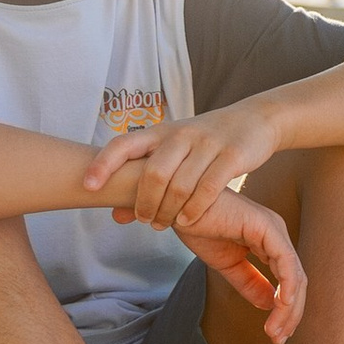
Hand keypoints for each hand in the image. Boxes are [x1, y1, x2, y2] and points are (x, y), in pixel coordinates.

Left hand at [82, 96, 278, 232]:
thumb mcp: (174, 153)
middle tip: (145, 221)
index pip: (123, 143)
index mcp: (161, 131)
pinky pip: (208, 188)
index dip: (103, 164)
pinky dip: (195, 210)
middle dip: (144, 203)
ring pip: (180, 185)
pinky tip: (189, 221)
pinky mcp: (231, 155)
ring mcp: (207, 144)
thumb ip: (145, 180)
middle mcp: (181, 134)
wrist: (254, 120)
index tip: (88, 186)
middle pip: (153, 173)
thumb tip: (116, 216)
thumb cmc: (206, 142)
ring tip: (165, 224)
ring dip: (169, 211)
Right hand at [178, 186, 305, 342]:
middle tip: (278, 339)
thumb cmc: (199, 226)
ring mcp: (274, 230)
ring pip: (294, 275)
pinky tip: (283, 304)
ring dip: (289, 308)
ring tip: (276, 331)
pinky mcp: (266, 227)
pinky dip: (287, 285)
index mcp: (268, 242)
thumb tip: (270, 304)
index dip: (284, 311)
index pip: (286, 281)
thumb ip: (249, 282)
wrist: (177, 205)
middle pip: (295, 281)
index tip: (274, 335)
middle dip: (290, 314)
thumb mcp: (227, 263)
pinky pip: (285, 261)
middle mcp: (276, 235)